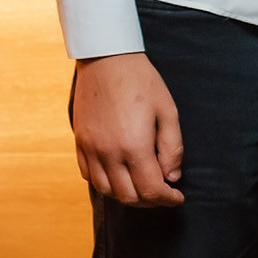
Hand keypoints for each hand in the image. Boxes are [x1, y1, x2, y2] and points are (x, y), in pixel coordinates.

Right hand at [71, 53, 183, 206]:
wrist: (106, 57)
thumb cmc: (141, 81)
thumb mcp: (167, 111)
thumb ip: (172, 147)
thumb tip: (172, 176)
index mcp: (134, 145)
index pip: (151, 190)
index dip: (168, 199)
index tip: (177, 196)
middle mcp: (109, 152)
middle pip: (128, 196)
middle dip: (149, 200)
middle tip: (162, 191)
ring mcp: (91, 148)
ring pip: (107, 190)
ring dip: (126, 195)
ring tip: (141, 185)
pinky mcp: (79, 141)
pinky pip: (88, 175)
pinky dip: (105, 183)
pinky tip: (119, 174)